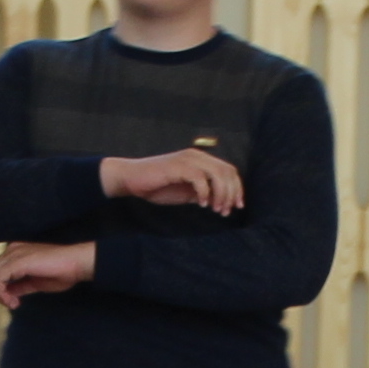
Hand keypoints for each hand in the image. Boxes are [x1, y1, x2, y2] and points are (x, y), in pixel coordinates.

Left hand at [0, 240, 97, 309]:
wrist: (75, 264)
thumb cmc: (61, 272)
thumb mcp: (34, 282)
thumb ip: (19, 286)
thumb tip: (7, 294)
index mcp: (16, 252)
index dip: (0, 289)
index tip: (13, 301)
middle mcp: (13, 250)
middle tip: (11, 303)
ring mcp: (14, 254)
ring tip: (13, 303)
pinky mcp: (17, 261)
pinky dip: (2, 293)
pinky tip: (14, 301)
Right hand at [98, 146, 241, 213]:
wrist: (131, 180)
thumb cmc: (158, 186)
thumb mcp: (186, 192)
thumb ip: (204, 192)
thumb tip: (221, 201)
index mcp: (201, 160)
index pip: (229, 170)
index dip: (237, 188)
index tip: (237, 206)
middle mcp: (197, 156)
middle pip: (227, 171)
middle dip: (231, 194)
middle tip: (225, 211)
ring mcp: (187, 159)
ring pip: (217, 174)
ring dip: (220, 194)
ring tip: (215, 209)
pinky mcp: (178, 166)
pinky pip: (200, 178)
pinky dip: (205, 192)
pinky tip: (201, 204)